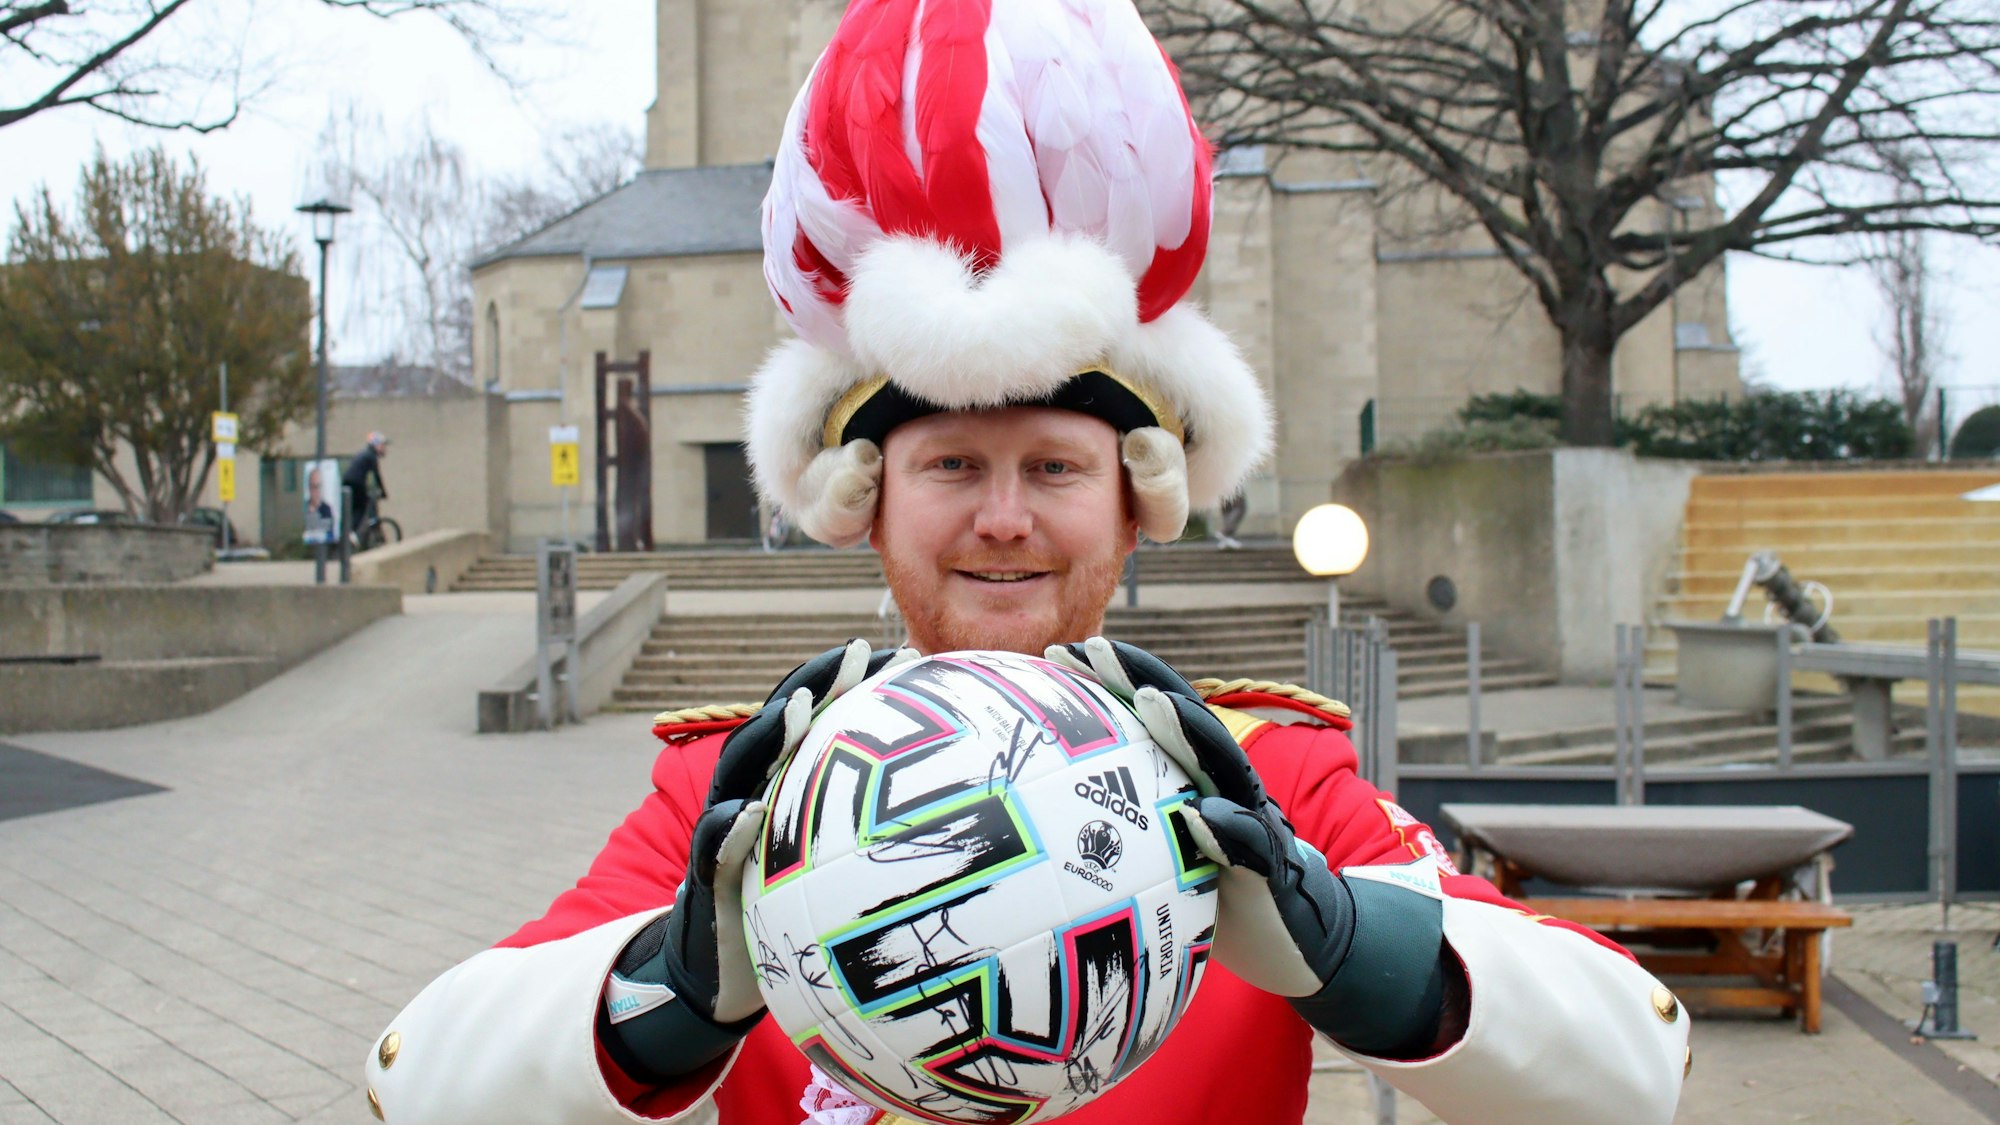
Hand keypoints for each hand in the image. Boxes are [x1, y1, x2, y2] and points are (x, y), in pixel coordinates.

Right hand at [605, 639, 916, 1080]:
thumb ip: (876, 831)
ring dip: (768, 736)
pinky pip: (713, 850)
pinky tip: (748, 814)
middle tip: (854, 652)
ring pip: (741, 770)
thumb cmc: (789, 908)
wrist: (718, 968)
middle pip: (780, 725)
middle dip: (815, 683)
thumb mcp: (835, 863)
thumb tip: (963, 812)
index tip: (898, 653)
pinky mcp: (707, 878)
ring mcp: (723, 830)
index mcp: (785, 782)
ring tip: (796, 708)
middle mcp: (751, 792)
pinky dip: (727, 830)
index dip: (853, 683)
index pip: (819, 718)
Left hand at [1048, 638, 1451, 1056]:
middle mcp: (1228, 787)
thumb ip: (1128, 824)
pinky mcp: (1275, 870)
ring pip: (1224, 768)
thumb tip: (1052, 812)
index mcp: (1196, 778)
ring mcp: (1254, 823)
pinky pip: (1253, 847)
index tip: (1061, 653)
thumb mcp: (1166, 851)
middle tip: (1097, 649)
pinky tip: (1199, 814)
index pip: (1153, 717)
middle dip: (1143, 679)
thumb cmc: (1219, 888)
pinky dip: (1228, 829)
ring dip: (1189, 732)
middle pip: (1187, 722)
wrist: (1300, 935)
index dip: (1113, 681)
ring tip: (1150, 702)